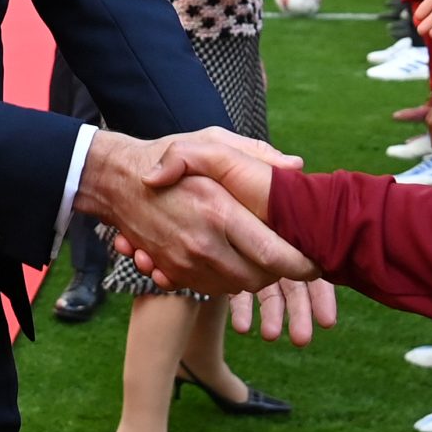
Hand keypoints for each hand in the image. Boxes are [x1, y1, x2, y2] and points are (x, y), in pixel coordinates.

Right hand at [123, 140, 338, 343]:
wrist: (116, 182)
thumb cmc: (167, 155)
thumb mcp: (210, 142)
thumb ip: (256, 154)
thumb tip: (296, 166)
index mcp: (219, 211)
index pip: (271, 253)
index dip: (300, 265)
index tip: (314, 263)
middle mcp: (202, 243)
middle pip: (258, 278)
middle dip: (280, 273)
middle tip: (289, 258)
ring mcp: (184, 263)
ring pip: (237, 287)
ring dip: (255, 278)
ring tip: (261, 257)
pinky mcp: (172, 273)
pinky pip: (212, 290)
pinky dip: (228, 281)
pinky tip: (232, 259)